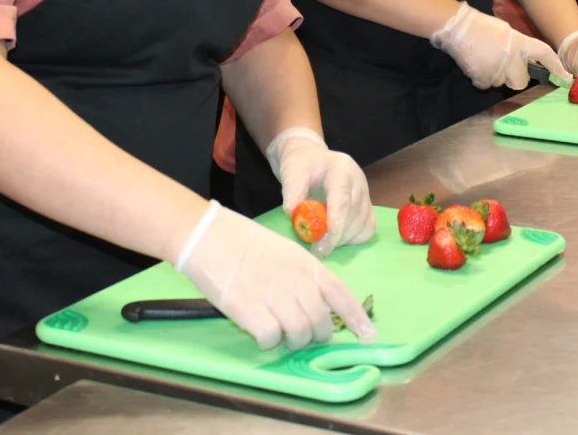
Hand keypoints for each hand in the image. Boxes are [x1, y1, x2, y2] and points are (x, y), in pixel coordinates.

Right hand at [177, 201, 376, 350]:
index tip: (368, 335)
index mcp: (305, 264)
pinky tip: (259, 328)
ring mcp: (275, 298)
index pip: (340, 294)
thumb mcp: (284, 250)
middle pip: (322, 323)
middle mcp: (296, 282)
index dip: (356, 317)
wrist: (208, 236)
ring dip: (292, 340)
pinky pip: (271, 340)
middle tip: (303, 331)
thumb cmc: (243, 240)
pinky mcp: (251, 313)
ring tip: (279, 330)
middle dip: (316, 334)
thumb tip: (313, 302)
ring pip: (300, 335)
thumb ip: (301, 275)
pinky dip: (267, 340)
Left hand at [266, 127, 375, 258]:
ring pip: (363, 224)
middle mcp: (358, 181)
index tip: (325, 242)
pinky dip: (352, 238)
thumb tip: (292, 212)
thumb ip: (292, 190)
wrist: (310, 160)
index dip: (336, 221)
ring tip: (322, 242)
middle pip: (354, 214)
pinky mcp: (366, 206)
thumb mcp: (292, 171)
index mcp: (342, 168)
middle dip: (336, 236)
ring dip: (343, 239)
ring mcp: (365, 194)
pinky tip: (335, 237)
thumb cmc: (301, 165)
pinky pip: (366, 229)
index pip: (343, 198)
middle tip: (316, 248)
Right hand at [431, 1, 570, 90]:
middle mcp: (512, 59)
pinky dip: (482, 78)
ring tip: (484, 60)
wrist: (457, 28)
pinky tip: (476, 65)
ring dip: (496, 76)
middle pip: (521, 81)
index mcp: (519, 43)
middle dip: (516, 77)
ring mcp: (498, 71)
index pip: (544, 55)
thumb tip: (520, 59)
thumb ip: (516, 46)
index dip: (556, 67)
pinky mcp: (483, 79)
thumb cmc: (481, 26)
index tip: (566, 77)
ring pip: (502, 83)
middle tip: (504, 66)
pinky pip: (487, 84)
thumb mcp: (505, 32)